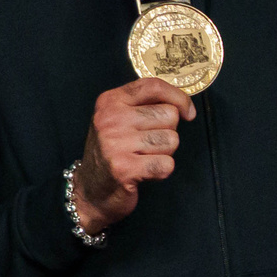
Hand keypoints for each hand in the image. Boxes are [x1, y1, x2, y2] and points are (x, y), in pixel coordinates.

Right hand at [71, 77, 195, 233]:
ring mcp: (115, 144)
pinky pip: (167, 164)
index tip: (187, 112)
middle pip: (169, 115)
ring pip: (171, 140)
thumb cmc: (111, 153)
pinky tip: (145, 172)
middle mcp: (110, 119)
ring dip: (164, 153)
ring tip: (143, 158)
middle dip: (167, 132)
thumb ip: (143, 106)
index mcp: (110, 102)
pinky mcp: (124, 168)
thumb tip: (183, 105)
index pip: (153, 86)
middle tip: (147, 144)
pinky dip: (162, 171)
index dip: (178, 97)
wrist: (89, 190)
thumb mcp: (117, 119)